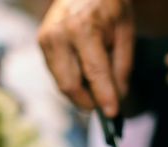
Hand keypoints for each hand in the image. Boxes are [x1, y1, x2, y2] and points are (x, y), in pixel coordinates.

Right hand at [38, 0, 133, 114]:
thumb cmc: (109, 7)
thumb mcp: (125, 31)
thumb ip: (122, 66)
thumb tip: (117, 98)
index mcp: (84, 27)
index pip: (94, 72)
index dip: (104, 96)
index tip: (112, 114)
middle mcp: (60, 34)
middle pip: (71, 85)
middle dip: (88, 102)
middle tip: (103, 107)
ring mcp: (46, 39)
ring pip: (61, 84)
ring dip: (80, 94)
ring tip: (96, 90)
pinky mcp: (41, 43)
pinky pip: (57, 75)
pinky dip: (72, 82)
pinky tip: (84, 76)